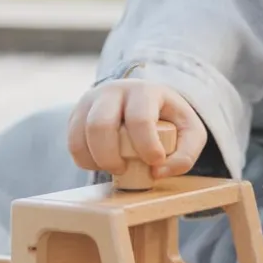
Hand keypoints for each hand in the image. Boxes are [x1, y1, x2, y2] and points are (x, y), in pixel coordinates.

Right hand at [67, 80, 206, 178]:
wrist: (146, 101)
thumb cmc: (169, 119)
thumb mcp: (190, 132)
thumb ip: (186, 154)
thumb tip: (157, 172)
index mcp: (145, 91)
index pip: (140, 118)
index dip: (146, 145)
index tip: (155, 162)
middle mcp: (113, 91)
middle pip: (100, 125)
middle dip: (111, 156)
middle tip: (125, 170)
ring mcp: (91, 101)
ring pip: (81, 135)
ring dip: (97, 160)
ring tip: (115, 168)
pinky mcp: (77, 115)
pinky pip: (73, 143)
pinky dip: (85, 161)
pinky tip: (102, 164)